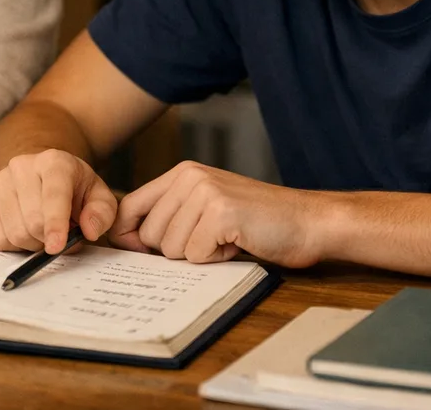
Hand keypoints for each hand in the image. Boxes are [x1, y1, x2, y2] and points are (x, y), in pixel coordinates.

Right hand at [0, 149, 117, 253]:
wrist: (44, 176)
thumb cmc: (74, 190)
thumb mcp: (98, 197)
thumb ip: (101, 213)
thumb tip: (88, 230)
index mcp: (54, 161)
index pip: (53, 195)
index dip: (55, 224)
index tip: (56, 247)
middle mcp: (22, 166)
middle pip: (33, 221)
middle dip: (49, 240)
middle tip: (60, 239)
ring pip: (14, 233)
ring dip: (33, 244)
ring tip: (43, 232)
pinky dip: (14, 246)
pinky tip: (24, 231)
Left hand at [109, 161, 323, 266]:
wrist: (307, 221)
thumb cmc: (257, 222)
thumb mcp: (206, 209)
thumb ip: (168, 217)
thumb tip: (123, 240)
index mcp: (182, 173)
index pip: (130, 206)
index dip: (129, 236)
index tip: (141, 251)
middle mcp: (189, 176)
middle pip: (149, 234)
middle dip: (176, 249)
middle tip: (211, 238)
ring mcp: (204, 191)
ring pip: (170, 248)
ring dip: (198, 254)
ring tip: (226, 238)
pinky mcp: (220, 212)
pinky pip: (195, 255)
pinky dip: (216, 259)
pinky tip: (236, 242)